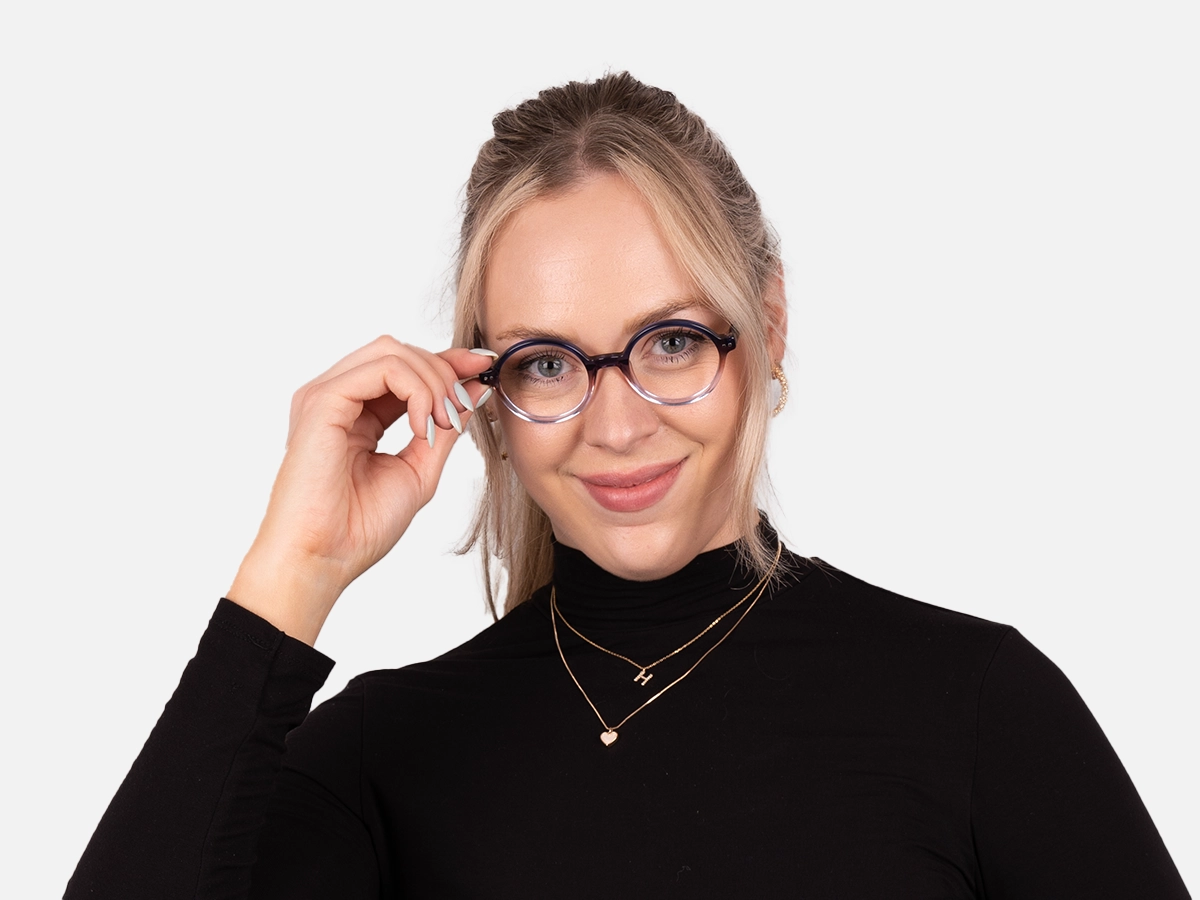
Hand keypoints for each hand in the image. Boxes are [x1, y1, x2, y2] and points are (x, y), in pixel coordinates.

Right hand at [227, 336, 495, 643]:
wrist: (324, 557)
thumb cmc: (360, 526)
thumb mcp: (420, 469)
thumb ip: (444, 428)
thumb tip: (475, 388)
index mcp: (356, 413)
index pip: (404, 368)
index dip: (448, 363)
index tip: (485, 369)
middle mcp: (337, 397)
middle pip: (399, 350)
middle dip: (444, 371)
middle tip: (461, 412)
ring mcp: (325, 395)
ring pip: (393, 351)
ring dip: (433, 381)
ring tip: (442, 424)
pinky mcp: (322, 400)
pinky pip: (384, 368)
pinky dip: (417, 390)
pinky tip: (424, 427)